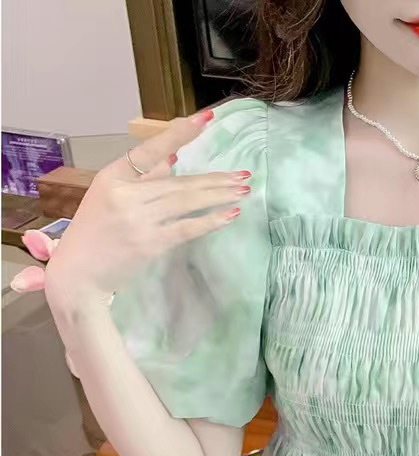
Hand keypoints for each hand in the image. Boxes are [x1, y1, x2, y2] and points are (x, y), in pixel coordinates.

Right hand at [37, 108, 250, 307]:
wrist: (77, 274)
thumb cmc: (94, 232)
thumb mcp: (108, 195)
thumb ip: (141, 177)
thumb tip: (173, 159)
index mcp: (112, 176)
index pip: (150, 150)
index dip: (179, 134)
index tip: (206, 120)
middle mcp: (125, 194)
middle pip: (179, 181)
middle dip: (215, 178)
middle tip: (243, 174)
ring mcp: (138, 220)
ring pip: (186, 202)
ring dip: (219, 196)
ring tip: (243, 190)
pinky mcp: (150, 244)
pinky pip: (187, 228)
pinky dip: (210, 220)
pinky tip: (230, 214)